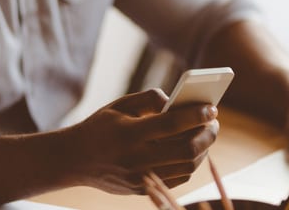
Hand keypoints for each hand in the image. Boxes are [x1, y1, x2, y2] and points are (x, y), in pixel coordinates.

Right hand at [63, 89, 218, 193]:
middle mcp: (136, 158)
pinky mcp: (143, 189)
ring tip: (207, 134)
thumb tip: (176, 101)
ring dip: (204, 150)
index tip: (212, 108)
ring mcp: (140, 178)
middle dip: (207, 135)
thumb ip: (149, 98)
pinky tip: (194, 149)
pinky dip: (192, 163)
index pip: (172, 124)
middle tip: (214, 122)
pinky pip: (178, 178)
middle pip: (186, 150)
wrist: (74, 160)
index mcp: (129, 133)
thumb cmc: (101, 126)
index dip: (196, 115)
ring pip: (187, 167)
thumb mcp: (119, 105)